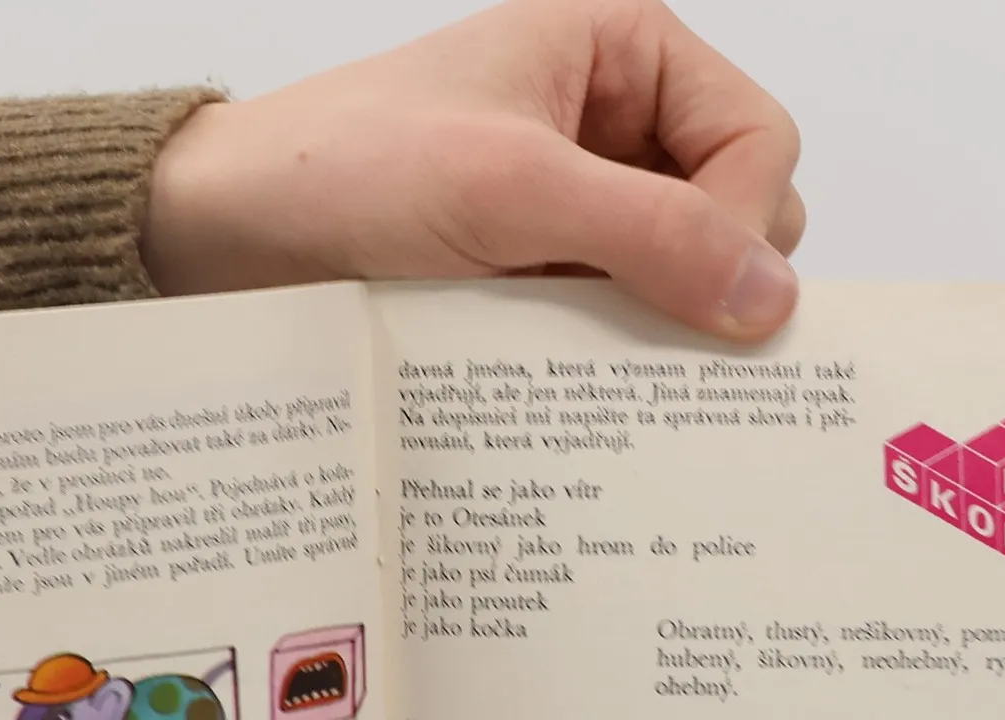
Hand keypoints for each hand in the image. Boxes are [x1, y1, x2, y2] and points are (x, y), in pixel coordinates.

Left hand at [143, 0, 802, 339]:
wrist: (233, 234)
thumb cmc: (350, 170)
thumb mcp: (512, 189)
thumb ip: (651, 235)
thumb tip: (771, 300)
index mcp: (626, 53)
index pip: (758, 142)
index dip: (740, 223)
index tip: (695, 294)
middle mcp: (615, 124)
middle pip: (737, 213)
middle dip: (702, 277)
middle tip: (635, 328)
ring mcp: (580, 206)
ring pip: (681, 280)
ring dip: (652, 327)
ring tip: (584, 356)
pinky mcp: (543, 276)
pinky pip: (619, 324)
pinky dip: (609, 358)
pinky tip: (569, 380)